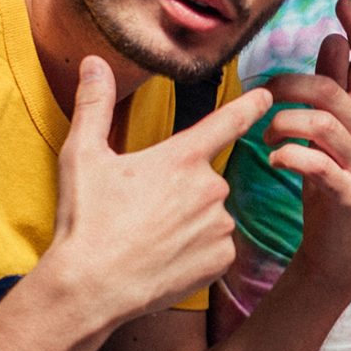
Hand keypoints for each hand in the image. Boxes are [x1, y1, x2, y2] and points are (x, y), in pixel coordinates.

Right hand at [44, 57, 272, 327]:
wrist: (92, 288)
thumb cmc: (86, 220)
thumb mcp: (82, 155)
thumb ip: (94, 105)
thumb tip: (93, 62)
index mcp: (181, 158)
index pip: (227, 122)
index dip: (250, 106)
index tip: (268, 97)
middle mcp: (210, 188)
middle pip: (205, 178)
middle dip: (181, 190)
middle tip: (142, 211)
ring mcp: (219, 226)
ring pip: (211, 214)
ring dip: (190, 221)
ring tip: (150, 238)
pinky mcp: (222, 260)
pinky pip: (216, 247)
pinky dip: (196, 251)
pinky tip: (166, 259)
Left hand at [262, 0, 350, 284]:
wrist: (338, 245)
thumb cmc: (328, 181)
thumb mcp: (329, 132)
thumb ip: (332, 89)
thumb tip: (333, 41)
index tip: (342, 1)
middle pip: (333, 91)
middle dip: (291, 85)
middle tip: (262, 94)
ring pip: (322, 124)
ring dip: (283, 123)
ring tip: (264, 136)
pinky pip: (318, 164)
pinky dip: (290, 157)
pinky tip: (275, 160)